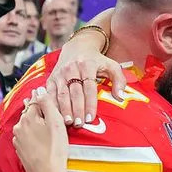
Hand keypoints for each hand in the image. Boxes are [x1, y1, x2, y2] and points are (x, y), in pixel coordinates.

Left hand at [13, 87, 69, 171]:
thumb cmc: (55, 149)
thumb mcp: (56, 122)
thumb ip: (47, 103)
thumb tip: (39, 89)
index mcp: (28, 117)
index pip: (36, 100)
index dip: (43, 98)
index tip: (47, 95)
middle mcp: (19, 126)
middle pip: (30, 112)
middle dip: (37, 110)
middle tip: (47, 108)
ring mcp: (18, 139)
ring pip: (27, 125)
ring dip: (34, 122)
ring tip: (45, 124)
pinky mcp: (20, 150)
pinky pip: (26, 137)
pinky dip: (32, 134)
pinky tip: (40, 138)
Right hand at [46, 8, 127, 126]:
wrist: (77, 47)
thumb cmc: (97, 60)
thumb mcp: (111, 65)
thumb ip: (119, 80)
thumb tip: (121, 97)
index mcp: (87, 65)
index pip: (89, 87)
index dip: (90, 103)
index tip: (91, 118)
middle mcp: (71, 69)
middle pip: (74, 92)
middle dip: (77, 109)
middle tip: (79, 124)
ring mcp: (60, 74)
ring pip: (61, 94)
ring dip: (64, 109)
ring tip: (68, 123)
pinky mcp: (51, 78)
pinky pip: (50, 93)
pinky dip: (52, 105)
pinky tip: (56, 116)